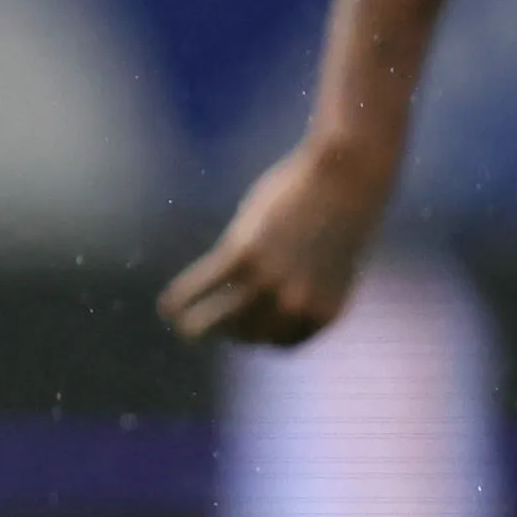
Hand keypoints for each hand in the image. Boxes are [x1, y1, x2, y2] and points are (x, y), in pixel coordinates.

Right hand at [159, 135, 396, 346]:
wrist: (348, 174)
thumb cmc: (345, 212)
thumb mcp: (331, 262)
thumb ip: (307, 286)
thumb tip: (270, 297)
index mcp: (323, 313)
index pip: (280, 343)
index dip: (258, 336)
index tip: (241, 325)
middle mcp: (295, 305)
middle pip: (247, 334)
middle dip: (226, 328)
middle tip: (209, 318)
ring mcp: (268, 281)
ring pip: (217, 321)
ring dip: (193, 327)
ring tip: (180, 324)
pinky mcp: (243, 255)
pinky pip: (201, 286)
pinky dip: (180, 299)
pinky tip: (167, 306)